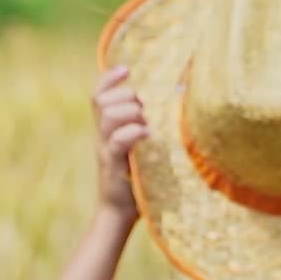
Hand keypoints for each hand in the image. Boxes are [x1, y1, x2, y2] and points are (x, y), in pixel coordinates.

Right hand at [91, 67, 149, 222]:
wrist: (121, 211)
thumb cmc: (140, 175)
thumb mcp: (142, 145)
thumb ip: (150, 123)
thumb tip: (181, 96)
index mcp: (108, 127)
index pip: (99, 95)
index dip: (108, 79)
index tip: (126, 69)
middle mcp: (103, 134)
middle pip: (102, 101)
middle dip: (126, 96)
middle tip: (144, 108)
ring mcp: (105, 148)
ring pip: (107, 116)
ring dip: (129, 112)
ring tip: (146, 121)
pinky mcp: (112, 164)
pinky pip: (116, 141)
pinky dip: (132, 132)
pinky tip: (148, 133)